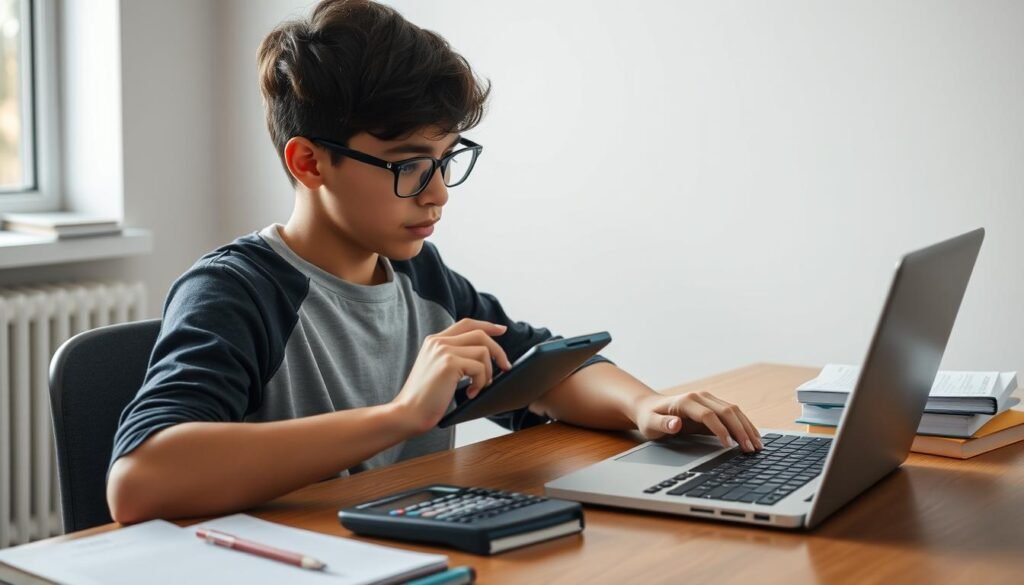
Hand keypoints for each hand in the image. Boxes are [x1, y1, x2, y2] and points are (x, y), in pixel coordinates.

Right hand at [392, 319, 513, 433]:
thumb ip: (455, 358)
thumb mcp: (439, 371)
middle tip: (505, 367)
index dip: (487, 325)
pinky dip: (480, 383)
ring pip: (483, 351)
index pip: (466, 324)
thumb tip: (486, 356)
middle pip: (480, 334)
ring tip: (478, 388)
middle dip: (498, 350)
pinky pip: (479, 367)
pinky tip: (470, 394)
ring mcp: (443, 350)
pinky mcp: (449, 363)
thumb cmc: (425, 400)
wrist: (407, 413)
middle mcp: (438, 342)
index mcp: (435, 341)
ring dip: (487, 372)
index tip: (502, 330)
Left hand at [633, 391, 762, 451]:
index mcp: (686, 401)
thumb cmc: (649, 418)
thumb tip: (675, 424)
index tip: (729, 446)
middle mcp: (700, 396)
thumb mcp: (650, 424)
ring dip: (747, 428)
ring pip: (734, 411)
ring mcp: (709, 399)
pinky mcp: (714, 405)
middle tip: (751, 449)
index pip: (709, 415)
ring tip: (757, 446)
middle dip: (741, 430)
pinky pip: (733, 414)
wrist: (650, 406)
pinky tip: (752, 437)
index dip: (720, 430)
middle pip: (727, 411)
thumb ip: (662, 425)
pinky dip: (744, 425)